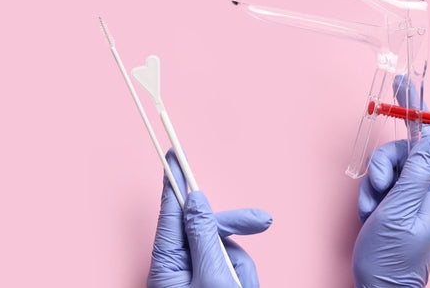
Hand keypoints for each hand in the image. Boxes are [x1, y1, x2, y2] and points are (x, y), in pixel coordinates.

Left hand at [147, 150, 272, 287]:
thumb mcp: (211, 276)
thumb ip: (204, 236)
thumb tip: (196, 200)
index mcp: (167, 267)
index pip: (170, 213)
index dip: (174, 181)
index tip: (173, 155)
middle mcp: (178, 269)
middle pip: (206, 229)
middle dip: (235, 228)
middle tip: (262, 221)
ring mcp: (196, 277)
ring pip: (226, 250)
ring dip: (241, 268)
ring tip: (242, 286)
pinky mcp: (213, 283)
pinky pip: (234, 267)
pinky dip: (244, 279)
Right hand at [353, 75, 429, 287]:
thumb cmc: (391, 256)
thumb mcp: (400, 209)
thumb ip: (416, 170)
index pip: (429, 139)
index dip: (417, 111)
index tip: (406, 85)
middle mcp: (429, 191)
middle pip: (404, 153)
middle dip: (382, 167)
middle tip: (376, 191)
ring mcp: (414, 200)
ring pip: (389, 169)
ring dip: (374, 186)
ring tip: (372, 211)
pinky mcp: (400, 207)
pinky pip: (384, 186)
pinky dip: (372, 197)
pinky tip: (371, 215)